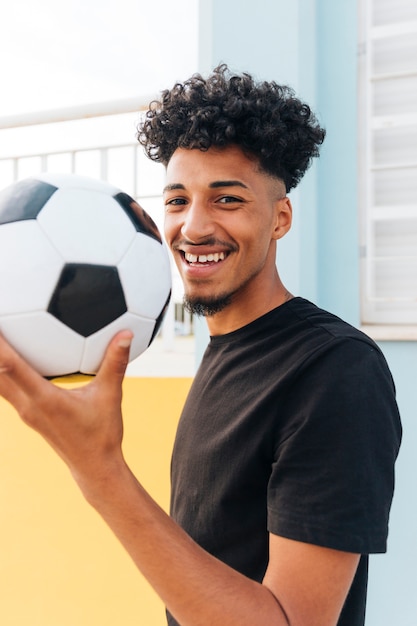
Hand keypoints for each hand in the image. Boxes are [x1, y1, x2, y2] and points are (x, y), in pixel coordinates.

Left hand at [0, 330, 132, 488]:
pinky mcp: (28, 414)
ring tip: (0, 338)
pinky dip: (3, 372)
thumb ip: (116, 363)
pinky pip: (7, 388)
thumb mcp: (111, 395)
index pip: (11, 367)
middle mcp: (28, 406)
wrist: (94, 467)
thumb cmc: (102, 434)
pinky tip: (7, 359)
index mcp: (45, 399)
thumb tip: (126, 335)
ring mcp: (25, 412)